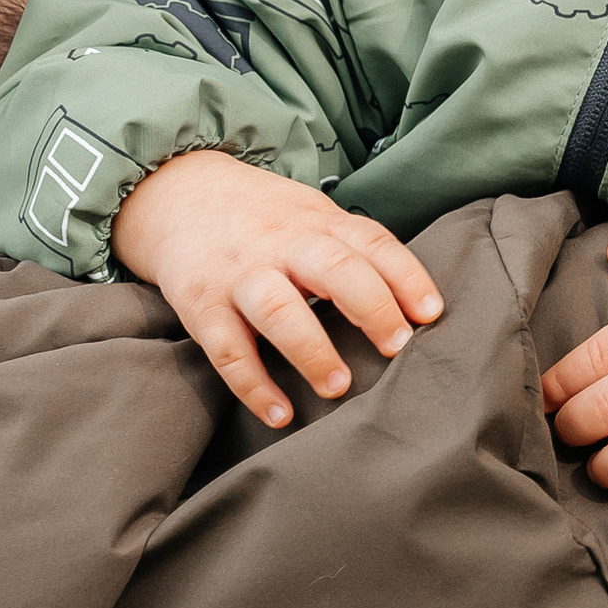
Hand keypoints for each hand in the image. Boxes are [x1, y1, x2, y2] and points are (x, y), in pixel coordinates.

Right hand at [113, 151, 442, 429]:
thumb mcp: (310, 215)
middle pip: (333, 268)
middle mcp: (282, 243)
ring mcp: (240, 273)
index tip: (431, 314)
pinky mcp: (201, 305)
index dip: (406, 276)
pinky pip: (228, 349)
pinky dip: (253, 384)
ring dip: (311, 349)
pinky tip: (280, 414)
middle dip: (370, 307)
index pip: (372, 242)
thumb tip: (413, 307)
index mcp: (318, 221)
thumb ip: (352, 250)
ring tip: (338, 386)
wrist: (177, 193)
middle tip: (397, 348)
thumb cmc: (263, 219)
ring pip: (278, 308)